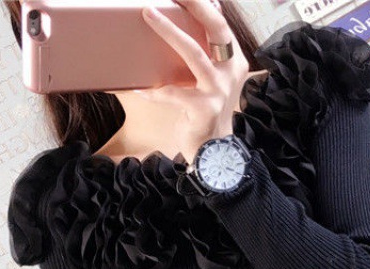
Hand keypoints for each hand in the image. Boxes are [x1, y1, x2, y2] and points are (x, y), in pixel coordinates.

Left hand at [139, 0, 250, 152]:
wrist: (214, 152)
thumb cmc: (207, 112)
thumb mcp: (213, 78)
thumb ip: (211, 49)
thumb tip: (210, 9)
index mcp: (233, 61)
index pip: (221, 24)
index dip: (205, 3)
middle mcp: (230, 72)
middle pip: (216, 29)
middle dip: (195, 4)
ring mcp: (218, 90)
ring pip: (194, 53)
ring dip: (170, 31)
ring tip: (148, 14)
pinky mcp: (204, 108)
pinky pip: (172, 93)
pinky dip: (152, 91)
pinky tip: (136, 89)